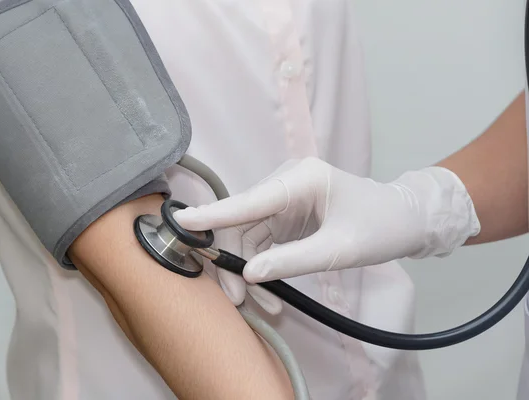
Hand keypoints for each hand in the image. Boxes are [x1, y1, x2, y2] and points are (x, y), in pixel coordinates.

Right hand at [175, 157, 479, 284]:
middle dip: (236, 260)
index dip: (214, 214)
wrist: (406, 221)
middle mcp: (286, 185)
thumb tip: (249, 275)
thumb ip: (291, 260)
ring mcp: (286, 200)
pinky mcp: (289, 215)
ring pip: (251, 235)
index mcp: (301, 180)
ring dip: (250, 270)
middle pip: (244, 222)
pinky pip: (264, 241)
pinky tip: (270, 293)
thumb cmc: (380, 227)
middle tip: (237, 299)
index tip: (182, 222)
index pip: (249, 200)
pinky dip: (264, 267)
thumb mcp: (338, 248)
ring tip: (261, 306)